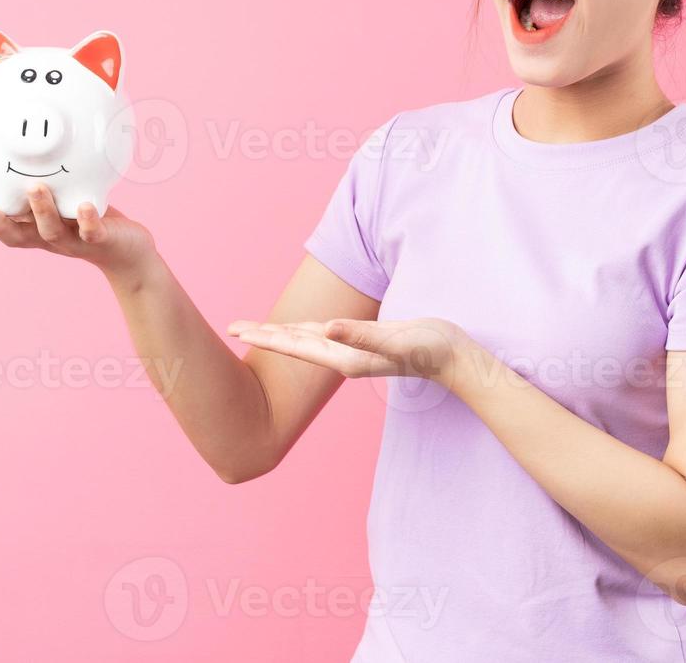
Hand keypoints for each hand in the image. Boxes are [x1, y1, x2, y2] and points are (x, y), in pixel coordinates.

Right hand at [0, 167, 155, 277]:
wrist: (125, 249)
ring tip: (34, 187)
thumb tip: (20, 141)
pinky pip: (92, 232)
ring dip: (41, 210)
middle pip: (12, 235)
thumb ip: (39, 177)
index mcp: (29, 226)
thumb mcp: (58, 196)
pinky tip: (85, 205)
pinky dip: (87, 220)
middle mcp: (44, 236)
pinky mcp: (99, 241)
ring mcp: (71, 240)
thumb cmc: (84, 216)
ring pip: (50, 230)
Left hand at [226, 316, 472, 384]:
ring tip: (255, 329)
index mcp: (345, 358)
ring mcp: (353, 352)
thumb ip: (361, 335)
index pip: (295, 345)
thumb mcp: (395, 339)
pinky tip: (300, 329)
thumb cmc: (429, 348)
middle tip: (231, 327)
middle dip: (263, 336)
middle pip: (294, 345)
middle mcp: (344, 357)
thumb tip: (325, 328)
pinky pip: (325, 336)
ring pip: (307, 341)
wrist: (454, 358)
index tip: (236, 329)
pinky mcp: (365, 342)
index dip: (265, 336)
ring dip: (280, 335)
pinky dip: (305, 332)